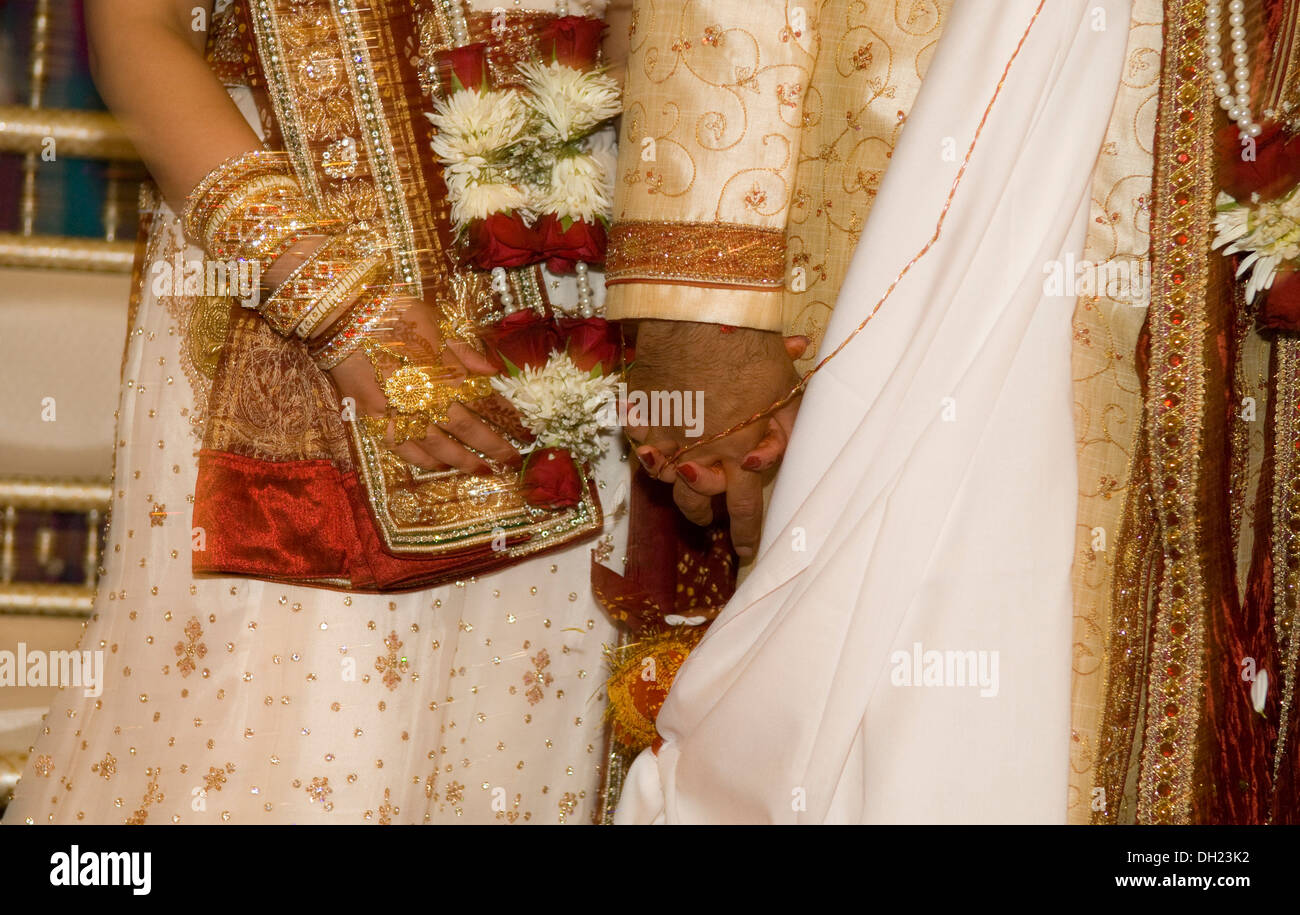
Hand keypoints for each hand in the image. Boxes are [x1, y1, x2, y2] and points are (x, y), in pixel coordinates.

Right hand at [326, 298, 521, 472]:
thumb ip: (463, 351)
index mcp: (443, 368)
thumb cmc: (390, 311)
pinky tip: (437, 466)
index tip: (525, 428)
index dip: (507, 415)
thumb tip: (493, 370)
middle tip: (511, 460)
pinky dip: (422, 460)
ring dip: (461, 460)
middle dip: (493, 446)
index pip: (485, 399)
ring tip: (480, 469)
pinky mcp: (373, 416)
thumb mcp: (434, 322)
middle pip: (467, 428)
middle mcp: (425, 394)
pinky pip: (401, 447)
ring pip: (436, 445)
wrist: (339, 315)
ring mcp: (397, 409)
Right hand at [624, 320, 807, 557]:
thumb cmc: (751, 348)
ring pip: (663, 481)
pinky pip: (639, 446)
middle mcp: (699, 453)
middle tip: (710, 518)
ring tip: (682, 478)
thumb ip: (787, 426)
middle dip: (705, 516)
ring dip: (675, 484)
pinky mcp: (640, 414)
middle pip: (697, 504)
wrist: (698, 314)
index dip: (746, 533)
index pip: (745, 507)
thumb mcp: (784, 389)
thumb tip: (789, 447)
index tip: (746, 550)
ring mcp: (664, 436)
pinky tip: (652, 444)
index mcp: (739, 452)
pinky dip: (646, 448)